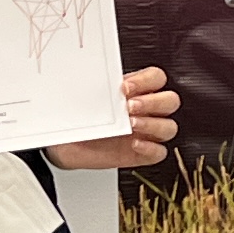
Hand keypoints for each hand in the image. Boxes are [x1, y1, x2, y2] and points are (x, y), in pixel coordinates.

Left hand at [51, 65, 181, 171]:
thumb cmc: (76, 117)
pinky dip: (151, 148)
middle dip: (152, 103)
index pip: (156, 78)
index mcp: (134, 90)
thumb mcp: (85, 96)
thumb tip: (100, 78)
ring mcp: (145, 133)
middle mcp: (144, 110)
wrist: (63, 145)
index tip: (125, 88)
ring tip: (131, 125)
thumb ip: (99, 87)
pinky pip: (159, 152)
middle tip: (129, 107)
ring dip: (152, 124)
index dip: (146, 81)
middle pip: (170, 101)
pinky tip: (134, 144)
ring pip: (169, 127)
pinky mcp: (141, 154)